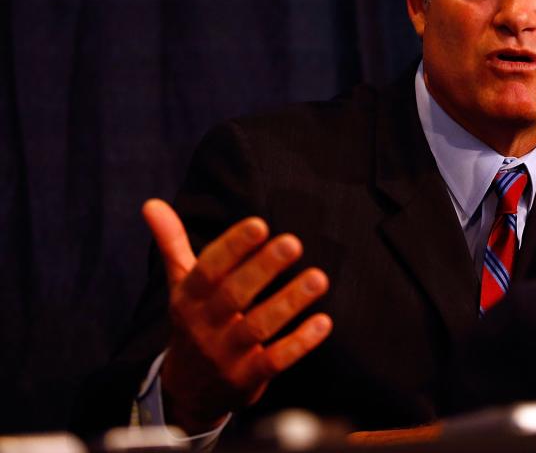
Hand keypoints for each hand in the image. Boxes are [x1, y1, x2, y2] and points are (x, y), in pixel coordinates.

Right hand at [142, 199, 331, 433]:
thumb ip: (172, 243)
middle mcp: (204, 325)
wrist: (187, 392)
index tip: (259, 224)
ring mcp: (225, 354)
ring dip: (289, 302)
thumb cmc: (193, 323)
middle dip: (263, 268)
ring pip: (258, 326)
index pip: (208, 269)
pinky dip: (299, 343)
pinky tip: (323, 322)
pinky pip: (274, 361)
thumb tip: (152, 203)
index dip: (233, 247)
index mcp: (188, 298)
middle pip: (233, 294)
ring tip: (319, 278)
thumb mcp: (180, 285)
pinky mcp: (246, 378)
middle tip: (293, 242)